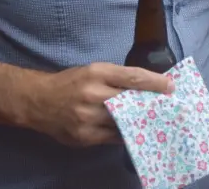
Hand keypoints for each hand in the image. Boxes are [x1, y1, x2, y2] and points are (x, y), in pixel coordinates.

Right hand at [28, 62, 174, 146]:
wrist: (37, 100)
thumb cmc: (70, 82)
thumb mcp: (92, 71)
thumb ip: (116, 78)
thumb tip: (145, 87)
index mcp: (97, 73)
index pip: (132, 77)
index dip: (155, 82)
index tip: (171, 86)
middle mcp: (93, 94)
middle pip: (131, 101)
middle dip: (151, 104)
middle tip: (168, 106)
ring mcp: (88, 118)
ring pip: (123, 122)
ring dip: (140, 122)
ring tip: (155, 121)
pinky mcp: (84, 137)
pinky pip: (112, 138)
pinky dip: (124, 134)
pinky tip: (134, 132)